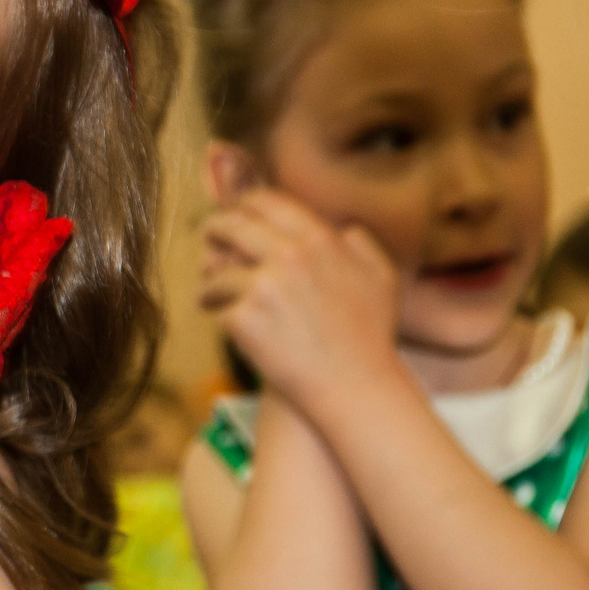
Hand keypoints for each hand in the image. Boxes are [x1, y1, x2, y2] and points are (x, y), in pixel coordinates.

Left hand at [199, 190, 398, 407]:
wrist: (354, 386)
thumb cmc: (370, 338)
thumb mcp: (381, 280)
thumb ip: (361, 245)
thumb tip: (343, 228)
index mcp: (319, 241)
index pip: (269, 203)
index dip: (247, 204)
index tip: (238, 210)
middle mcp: (288, 256)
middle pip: (233, 227)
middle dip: (215, 228)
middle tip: (207, 235)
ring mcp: (263, 286)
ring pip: (217, 270)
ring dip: (209, 279)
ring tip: (207, 291)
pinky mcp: (244, 318)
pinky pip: (217, 304)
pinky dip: (215, 309)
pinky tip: (217, 316)